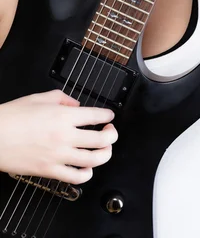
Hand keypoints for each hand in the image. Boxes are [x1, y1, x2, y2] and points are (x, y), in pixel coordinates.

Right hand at [0, 89, 117, 183]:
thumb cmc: (11, 117)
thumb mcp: (39, 98)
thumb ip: (62, 98)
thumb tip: (75, 104)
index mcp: (63, 116)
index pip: (96, 116)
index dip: (107, 115)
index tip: (109, 116)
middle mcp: (64, 136)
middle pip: (101, 139)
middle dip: (112, 135)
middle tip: (111, 132)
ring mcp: (58, 156)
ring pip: (94, 160)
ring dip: (105, 154)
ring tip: (105, 149)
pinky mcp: (50, 171)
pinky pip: (76, 177)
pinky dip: (87, 174)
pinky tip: (87, 169)